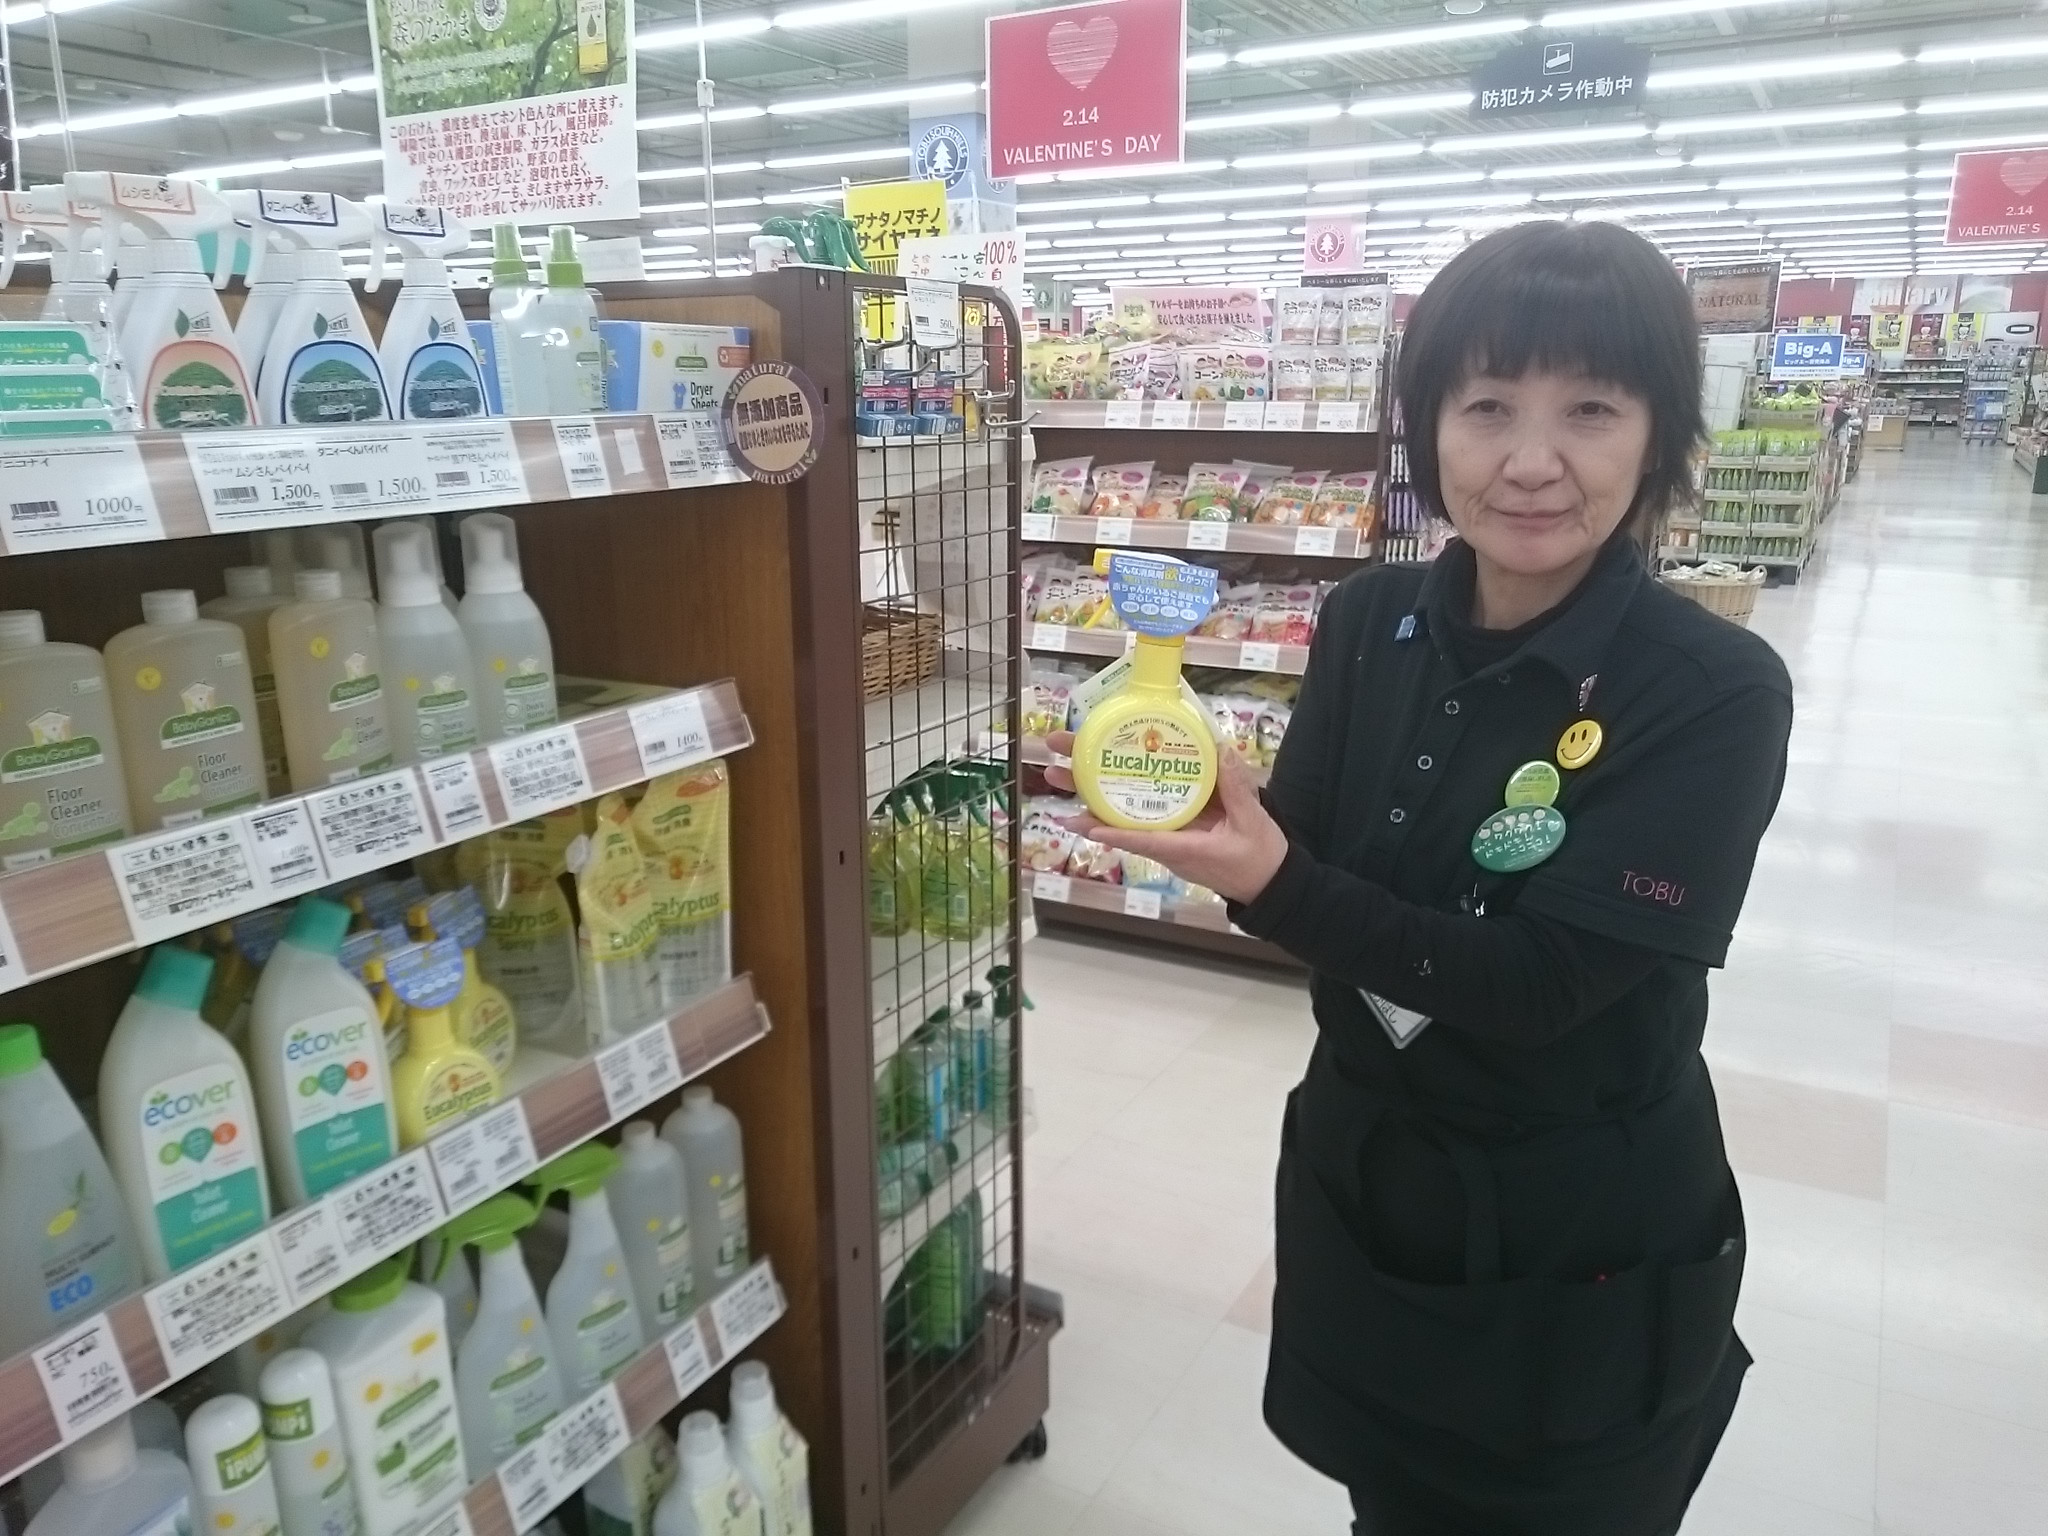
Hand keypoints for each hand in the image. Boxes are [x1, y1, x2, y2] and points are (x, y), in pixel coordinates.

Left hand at [1041, 731, 1289, 903]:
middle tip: (1053, 770)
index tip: (1079, 821)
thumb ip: (1236, 789)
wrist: (1270, 882)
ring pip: (1123, 813)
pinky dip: (1122, 792)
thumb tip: (1220, 751)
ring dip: (1091, 791)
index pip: (1142, 840)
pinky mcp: (1174, 827)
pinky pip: (1142, 810)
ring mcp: (1167, 835)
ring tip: (1059, 769)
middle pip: (1118, 819)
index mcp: (1184, 848)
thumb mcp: (1253, 822)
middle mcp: (1166, 843)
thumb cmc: (1260, 858)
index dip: (1111, 830)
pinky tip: (1103, 770)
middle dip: (1085, 793)